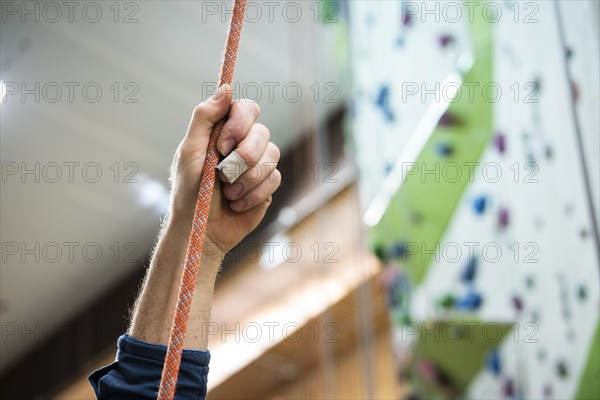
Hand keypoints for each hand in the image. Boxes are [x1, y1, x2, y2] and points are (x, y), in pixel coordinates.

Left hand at [169, 84, 280, 261]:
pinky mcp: (268, 185)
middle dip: (243, 157)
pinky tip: (237, 204)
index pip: (247, 108)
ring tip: (228, 193)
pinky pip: (274, 179)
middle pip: (263, 132)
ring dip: (246, 179)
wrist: (202, 230)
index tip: (222, 145)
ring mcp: (259, 164)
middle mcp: (245, 143)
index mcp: (224, 131)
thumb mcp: (190, 151)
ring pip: (273, 155)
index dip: (239, 124)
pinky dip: (253, 194)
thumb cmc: (190, 191)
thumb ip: (204, 118)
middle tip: (222, 176)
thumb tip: (226, 88)